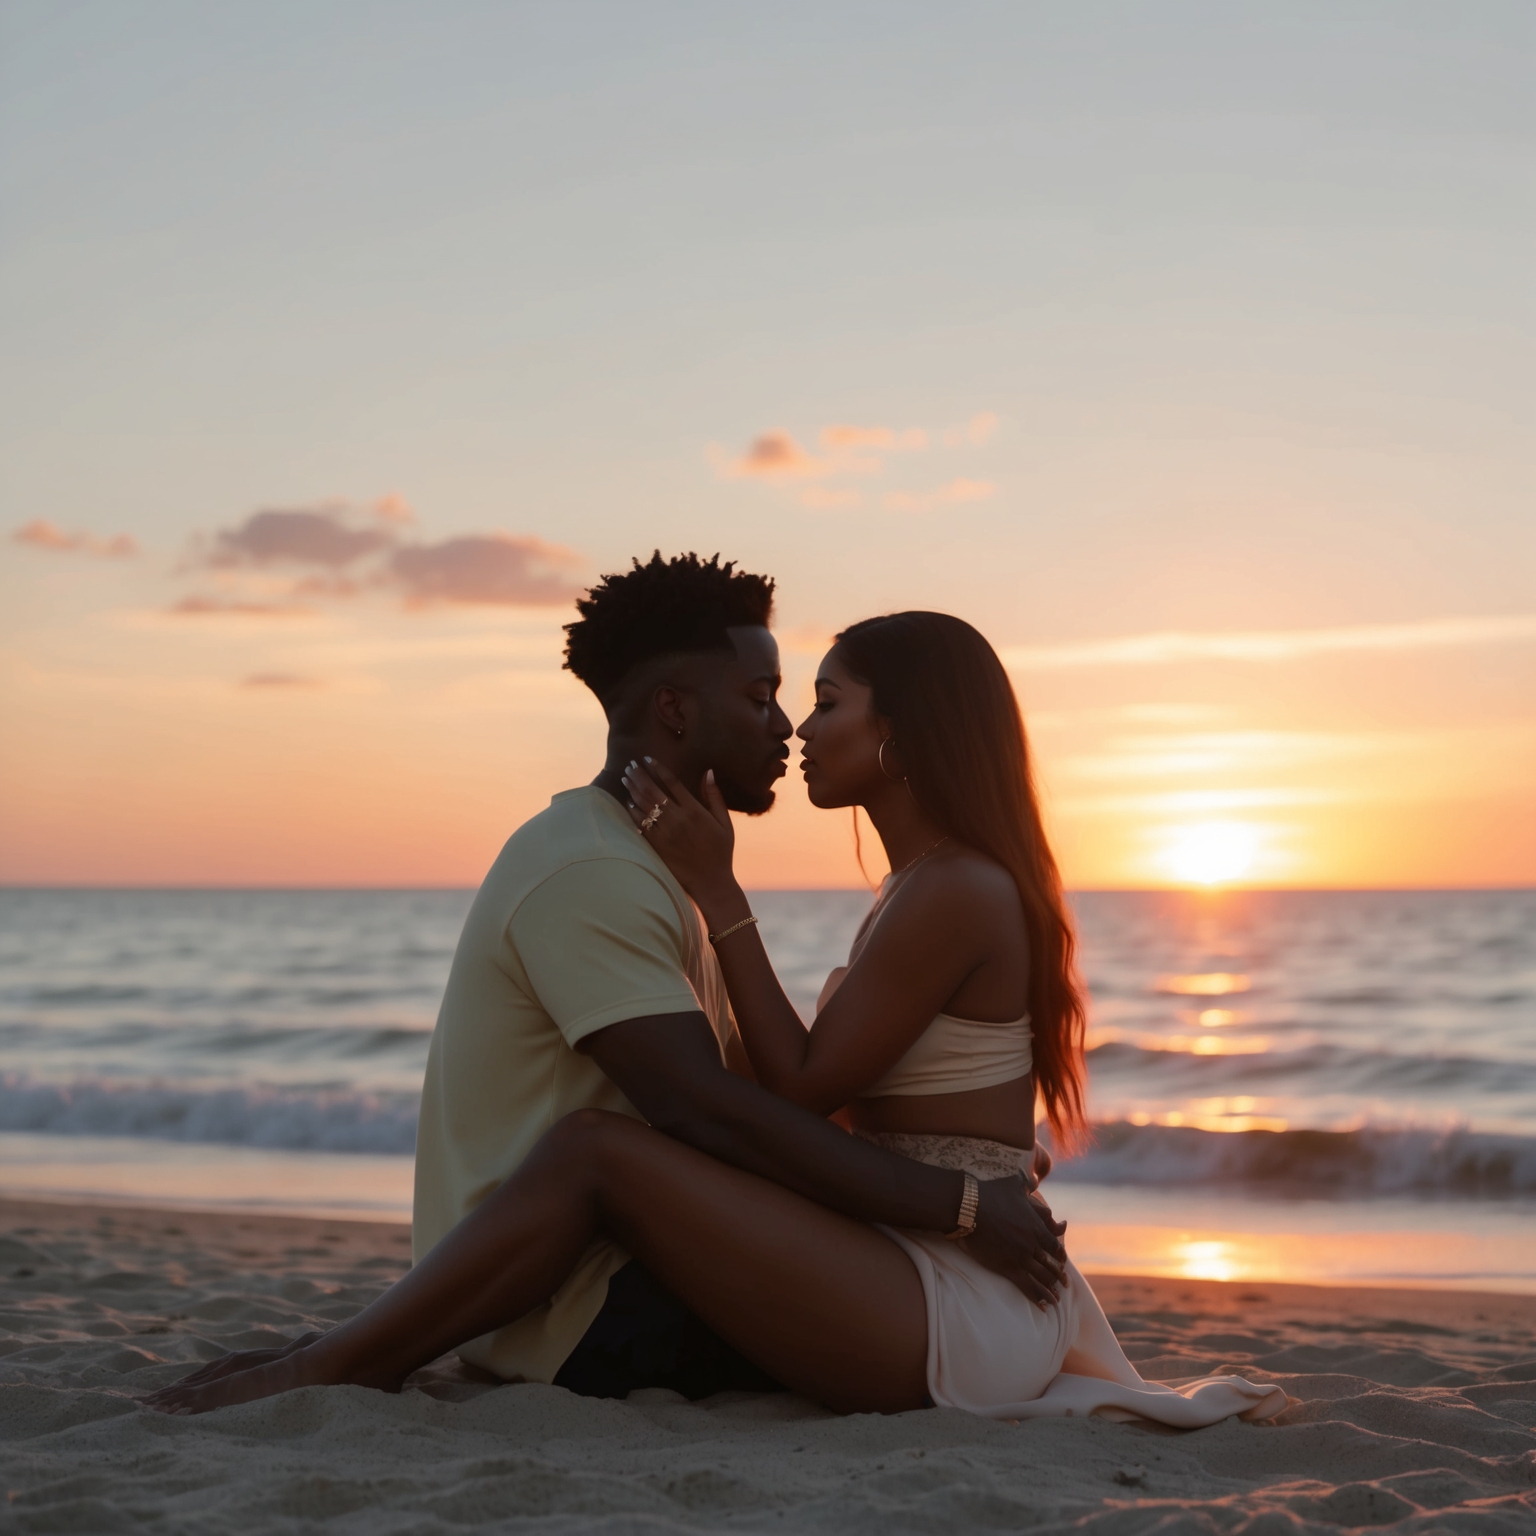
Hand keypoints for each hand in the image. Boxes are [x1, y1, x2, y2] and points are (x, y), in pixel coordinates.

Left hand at [622, 757, 739, 916]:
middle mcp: (678, 819)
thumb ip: (715, 796)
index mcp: (695, 810)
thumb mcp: (725, 823)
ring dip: (632, 790)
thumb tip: (709, 772)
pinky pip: (640, 825)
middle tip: (630, 765)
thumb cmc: (721, 852)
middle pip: (652, 791)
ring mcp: (666, 833)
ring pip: (644, 806)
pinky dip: (632, 812)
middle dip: (639, 776)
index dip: (658, 768)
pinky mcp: (657, 846)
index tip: (647, 758)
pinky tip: (628, 802)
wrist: (711, 882)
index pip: (672, 783)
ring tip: (625, 778)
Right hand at [963, 1175, 1068, 1307]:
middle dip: (1060, 1277)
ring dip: (1051, 1290)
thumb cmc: (990, 1193)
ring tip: (1056, 1300)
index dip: (1061, 1258)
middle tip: (1064, 1286)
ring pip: (1042, 1278)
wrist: (969, 1207)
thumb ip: (1028, 1186)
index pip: (1056, 1247)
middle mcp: (1033, 1244)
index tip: (1063, 1264)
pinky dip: (1037, 1297)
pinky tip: (1044, 1306)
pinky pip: (1027, 1286)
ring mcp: (1021, 1257)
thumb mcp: (1014, 1186)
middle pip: (1052, 1265)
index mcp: (1037, 1226)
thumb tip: (1034, 1179)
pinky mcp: (1007, 1267)